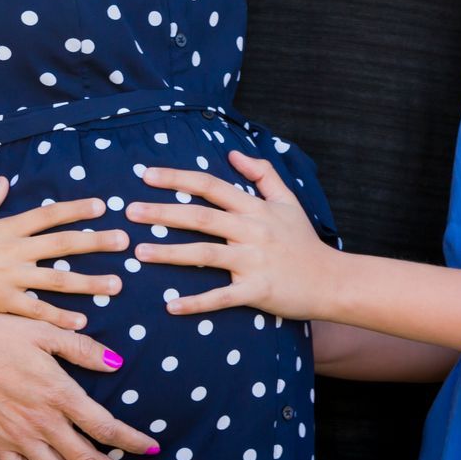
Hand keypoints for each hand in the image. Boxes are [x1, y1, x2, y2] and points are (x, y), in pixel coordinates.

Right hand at [0, 178, 127, 329]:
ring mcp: (12, 278)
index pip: (49, 215)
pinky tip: (83, 321)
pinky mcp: (4, 303)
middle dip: (97, 241)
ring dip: (90, 281)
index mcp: (6, 229)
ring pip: (59, 279)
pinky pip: (38, 311)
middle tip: (125, 240)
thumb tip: (3, 181)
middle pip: (63, 245)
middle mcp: (15, 252)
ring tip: (117, 284)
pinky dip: (61, 316)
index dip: (77, 209)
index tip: (102, 205)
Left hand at [128, 149, 335, 321]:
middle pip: (201, 217)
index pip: (210, 186)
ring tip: (139, 253)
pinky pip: (222, 297)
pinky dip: (196, 302)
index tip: (146, 175)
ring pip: (205, 254)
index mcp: (254, 208)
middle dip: (163, 213)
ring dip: (170, 254)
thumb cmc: (304, 241)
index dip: (177, 179)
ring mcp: (253, 261)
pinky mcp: (257, 290)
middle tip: (129, 211)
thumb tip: (234, 153)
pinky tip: (171, 306)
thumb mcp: (287, 200)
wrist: (332, 280)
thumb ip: (262, 174)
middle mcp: (251, 231)